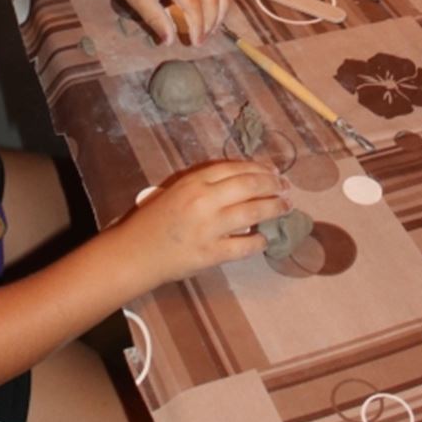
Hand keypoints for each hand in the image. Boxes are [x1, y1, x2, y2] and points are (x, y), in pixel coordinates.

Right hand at [119, 161, 290, 283]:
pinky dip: (259, 241)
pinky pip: (244, 246)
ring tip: (285, 207)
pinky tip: (265, 239)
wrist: (135, 253)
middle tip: (286, 188)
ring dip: (273, 208)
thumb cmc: (153, 220)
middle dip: (273, 185)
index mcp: (193, 181)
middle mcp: (204, 200)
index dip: (259, 169)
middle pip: (249, 185)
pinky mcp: (211, 253)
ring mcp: (209, 228)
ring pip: (253, 212)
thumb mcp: (176, 192)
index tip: (273, 172)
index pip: (235, 168)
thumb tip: (243, 183)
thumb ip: (205, 185)